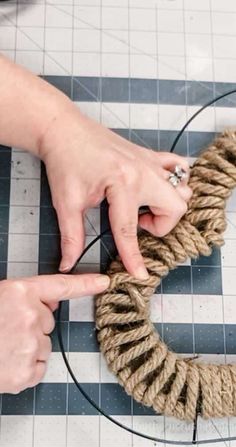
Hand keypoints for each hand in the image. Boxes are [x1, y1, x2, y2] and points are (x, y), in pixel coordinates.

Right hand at [0, 273, 108, 393]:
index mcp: (20, 292)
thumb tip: (50, 302)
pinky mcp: (25, 372)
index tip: (105, 282)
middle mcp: (31, 315)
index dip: (86, 284)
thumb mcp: (0, 298)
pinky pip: (37, 369)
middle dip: (33, 327)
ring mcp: (29, 345)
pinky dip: (25, 370)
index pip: (61, 286)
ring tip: (2, 349)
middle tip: (5, 331)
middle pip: (48, 322)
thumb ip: (26, 298)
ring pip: (44, 346)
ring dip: (28, 349)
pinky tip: (5, 364)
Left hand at [39, 106, 191, 279]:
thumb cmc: (64, 162)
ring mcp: (149, 161)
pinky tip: (157, 188)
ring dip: (169, 205)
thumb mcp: (66, 202)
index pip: (130, 229)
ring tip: (145, 207)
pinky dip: (177, 180)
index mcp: (121, 183)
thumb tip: (68, 262)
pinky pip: (179, 166)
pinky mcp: (148, 155)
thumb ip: (72, 236)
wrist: (62, 128)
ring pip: (183, 188)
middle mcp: (142, 171)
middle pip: (175, 208)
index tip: (140, 274)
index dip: (134, 256)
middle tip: (138, 224)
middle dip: (161, 225)